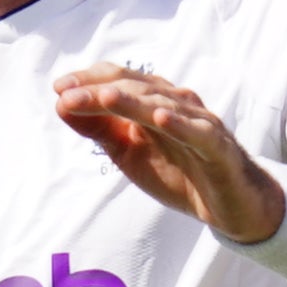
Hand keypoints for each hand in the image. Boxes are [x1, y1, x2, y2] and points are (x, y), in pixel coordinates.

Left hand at [55, 62, 286, 244]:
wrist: (228, 205)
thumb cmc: (178, 172)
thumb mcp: (128, 152)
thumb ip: (100, 129)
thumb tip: (61, 105)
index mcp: (155, 102)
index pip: (121, 80)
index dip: (90, 80)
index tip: (58, 88)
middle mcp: (178, 104)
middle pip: (137, 89)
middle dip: (100, 90)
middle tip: (67, 95)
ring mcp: (200, 124)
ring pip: (164, 106)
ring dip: (133, 101)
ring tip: (105, 98)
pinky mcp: (218, 148)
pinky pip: (199, 133)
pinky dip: (180, 124)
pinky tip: (160, 118)